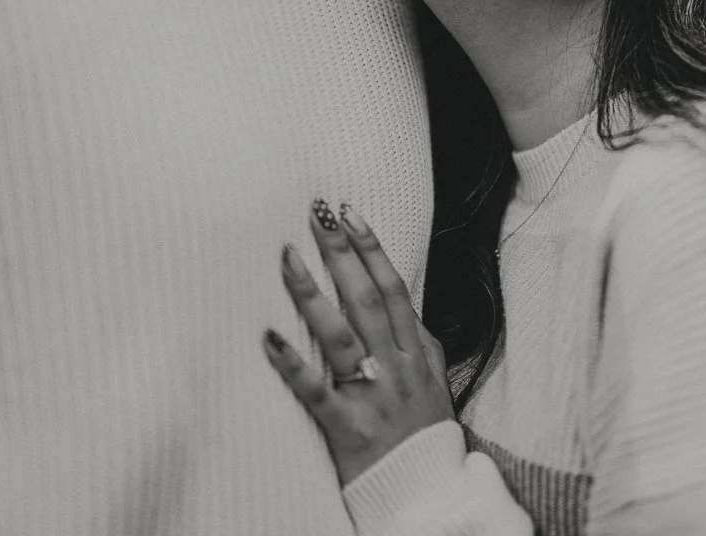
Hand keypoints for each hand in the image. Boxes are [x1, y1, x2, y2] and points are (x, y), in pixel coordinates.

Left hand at [264, 200, 454, 486]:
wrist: (428, 493)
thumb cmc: (425, 434)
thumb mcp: (437, 381)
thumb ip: (422, 342)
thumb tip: (407, 305)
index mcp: (417, 353)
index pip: (393, 288)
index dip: (372, 248)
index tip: (350, 212)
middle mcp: (397, 368)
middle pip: (366, 300)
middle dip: (341, 253)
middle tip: (317, 213)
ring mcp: (373, 396)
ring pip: (341, 336)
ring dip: (313, 293)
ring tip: (288, 257)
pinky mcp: (348, 428)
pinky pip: (316, 391)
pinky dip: (293, 364)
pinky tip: (268, 336)